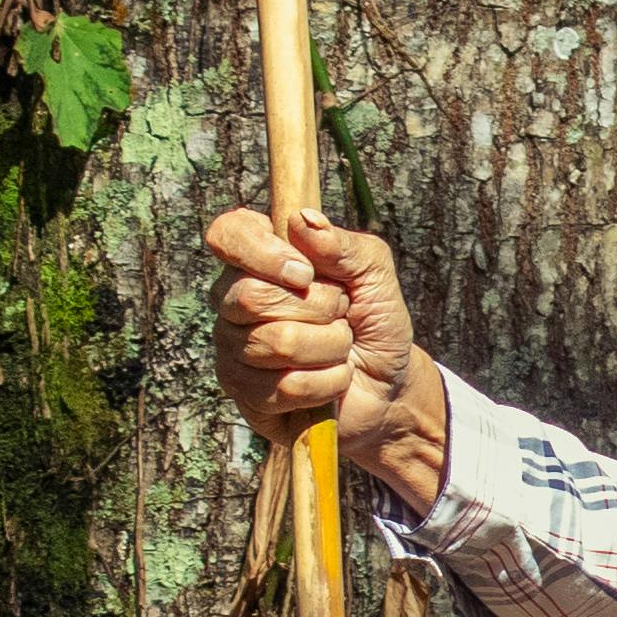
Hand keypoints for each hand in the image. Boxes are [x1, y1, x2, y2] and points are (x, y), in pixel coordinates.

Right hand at [203, 206, 447, 502]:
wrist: (388, 385)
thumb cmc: (374, 322)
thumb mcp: (374, 274)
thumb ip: (343, 245)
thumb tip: (302, 220)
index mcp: (259, 258)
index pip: (228, 234)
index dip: (262, 252)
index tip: (306, 272)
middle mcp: (234, 301)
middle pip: (252, 296)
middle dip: (318, 307)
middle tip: (341, 314)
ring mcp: (234, 350)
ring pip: (275, 343)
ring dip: (330, 347)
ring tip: (340, 348)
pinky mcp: (247, 396)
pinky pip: (285, 387)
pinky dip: (328, 383)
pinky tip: (332, 381)